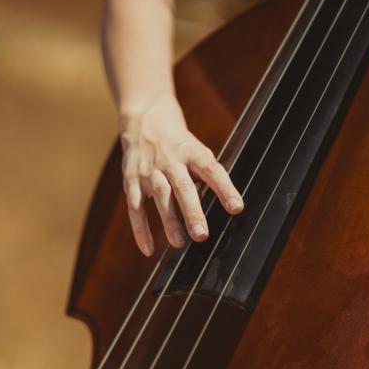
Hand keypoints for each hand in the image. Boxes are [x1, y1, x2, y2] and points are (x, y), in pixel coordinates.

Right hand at [119, 92, 243, 255]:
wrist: (146, 119)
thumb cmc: (180, 144)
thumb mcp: (197, 152)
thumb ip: (206, 176)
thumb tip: (223, 205)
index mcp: (192, 153)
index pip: (212, 170)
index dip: (225, 189)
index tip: (236, 208)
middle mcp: (171, 161)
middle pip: (183, 187)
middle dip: (192, 212)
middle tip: (202, 236)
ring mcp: (150, 170)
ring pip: (160, 196)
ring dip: (169, 221)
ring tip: (180, 243)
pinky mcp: (132, 180)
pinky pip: (135, 207)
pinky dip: (140, 229)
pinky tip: (148, 249)